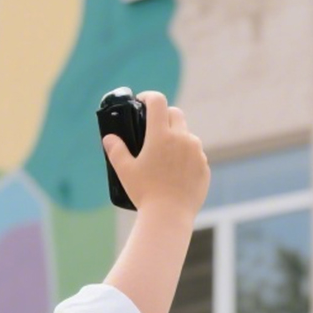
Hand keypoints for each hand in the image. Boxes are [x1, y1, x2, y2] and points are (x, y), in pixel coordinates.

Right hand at [102, 90, 208, 220]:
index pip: (157, 102)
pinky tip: (174, 173)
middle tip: (152, 128)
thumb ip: (116, 151)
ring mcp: (196, 151)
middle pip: (175, 114)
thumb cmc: (145, 193)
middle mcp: (182, 138)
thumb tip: (109, 138)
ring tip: (163, 156)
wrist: (169, 215)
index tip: (142, 101)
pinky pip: (195, 154)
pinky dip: (185, 157)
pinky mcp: (203, 165)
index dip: (149, 97)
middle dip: (163, 116)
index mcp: (161, 135)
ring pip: (186, 135)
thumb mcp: (125, 172)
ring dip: (176, 138)